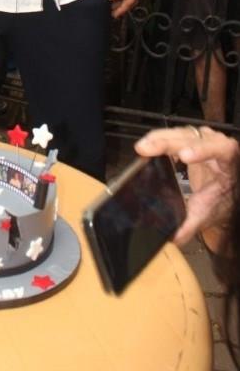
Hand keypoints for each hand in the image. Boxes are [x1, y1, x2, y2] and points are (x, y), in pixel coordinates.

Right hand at [135, 126, 239, 246]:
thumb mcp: (208, 213)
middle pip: (192, 137)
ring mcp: (201, 139)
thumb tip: (173, 237)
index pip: (219, 149)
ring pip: (179, 133)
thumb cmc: (220, 200)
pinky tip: (145, 148)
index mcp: (228, 160)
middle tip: (146, 149)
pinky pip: (172, 136)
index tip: (183, 157)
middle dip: (167, 143)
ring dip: (158, 139)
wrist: (222, 193)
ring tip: (142, 148)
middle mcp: (216, 143)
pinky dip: (157, 141)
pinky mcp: (188, 139)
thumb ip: (191, 224)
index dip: (201, 150)